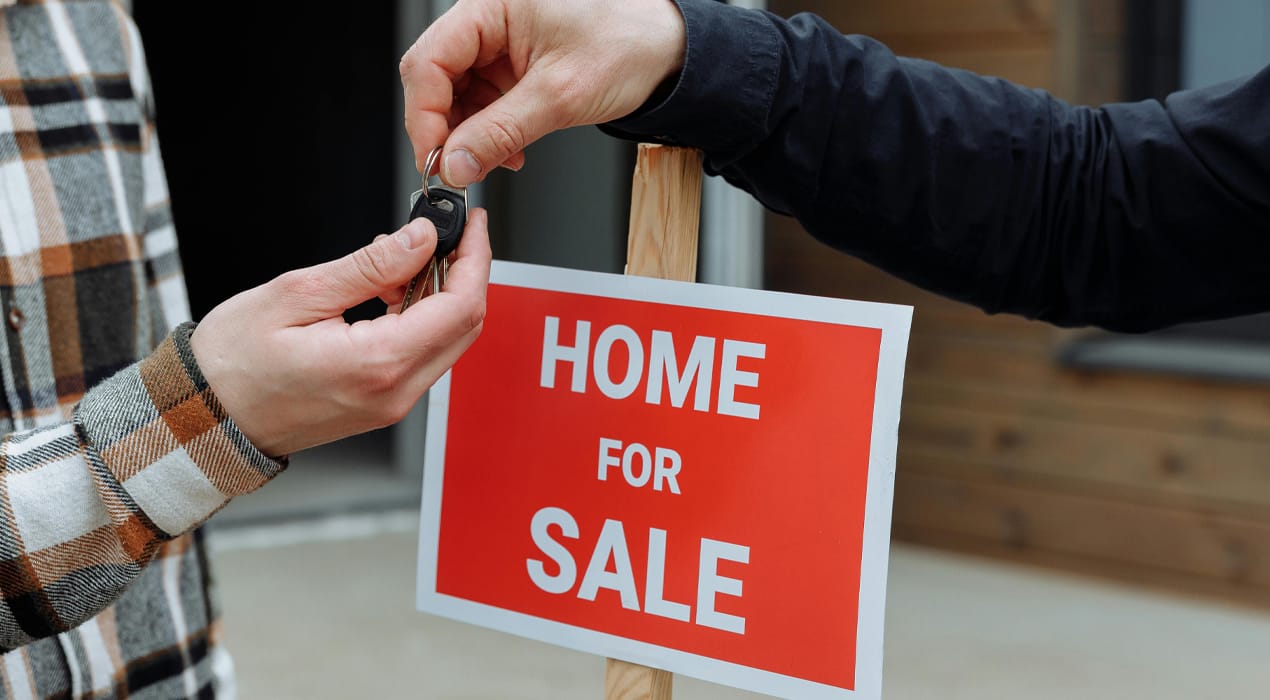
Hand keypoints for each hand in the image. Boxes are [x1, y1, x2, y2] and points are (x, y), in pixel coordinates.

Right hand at [189, 210, 490, 456]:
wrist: (206, 418)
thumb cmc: (232, 362)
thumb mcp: (297, 295)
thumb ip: (369, 267)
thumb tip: (420, 239)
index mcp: (378, 364)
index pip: (460, 307)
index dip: (474, 259)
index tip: (472, 223)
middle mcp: (395, 392)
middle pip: (465, 326)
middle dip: (466, 272)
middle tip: (450, 231)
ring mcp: (392, 403)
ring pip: (448, 341)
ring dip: (441, 294)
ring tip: (406, 256)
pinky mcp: (383, 403)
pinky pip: (423, 355)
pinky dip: (422, 317)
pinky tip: (392, 290)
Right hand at [400, 0, 686, 186]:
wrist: (668, 53)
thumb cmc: (628, 46)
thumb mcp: (560, 96)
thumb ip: (500, 132)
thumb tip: (454, 162)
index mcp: (491, 5)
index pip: (429, 61)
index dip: (424, 114)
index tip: (435, 157)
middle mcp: (489, 20)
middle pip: (436, 78)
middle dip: (446, 128)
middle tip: (457, 168)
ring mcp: (499, 45)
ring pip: (457, 95)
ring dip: (469, 136)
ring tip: (494, 160)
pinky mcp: (512, 67)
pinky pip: (482, 103)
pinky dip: (489, 133)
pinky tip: (507, 151)